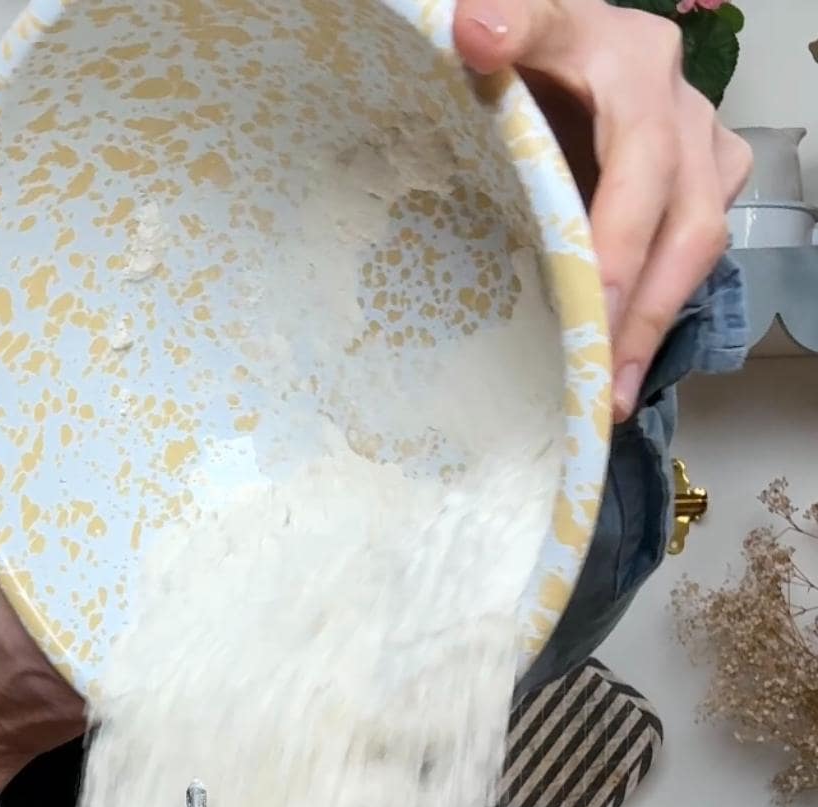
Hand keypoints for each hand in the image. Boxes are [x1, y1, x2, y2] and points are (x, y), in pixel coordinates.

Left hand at [453, 0, 750, 419]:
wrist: (574, 56)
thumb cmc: (536, 56)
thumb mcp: (523, 29)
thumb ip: (507, 27)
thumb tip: (475, 29)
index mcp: (630, 65)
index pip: (634, 154)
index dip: (613, 226)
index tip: (586, 279)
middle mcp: (678, 109)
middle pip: (680, 215)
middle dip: (638, 298)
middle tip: (597, 365)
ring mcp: (702, 150)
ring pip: (697, 243)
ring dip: (653, 322)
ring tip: (612, 393)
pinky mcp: (709, 185)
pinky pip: (694, 259)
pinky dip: (655, 316)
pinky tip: (619, 369)